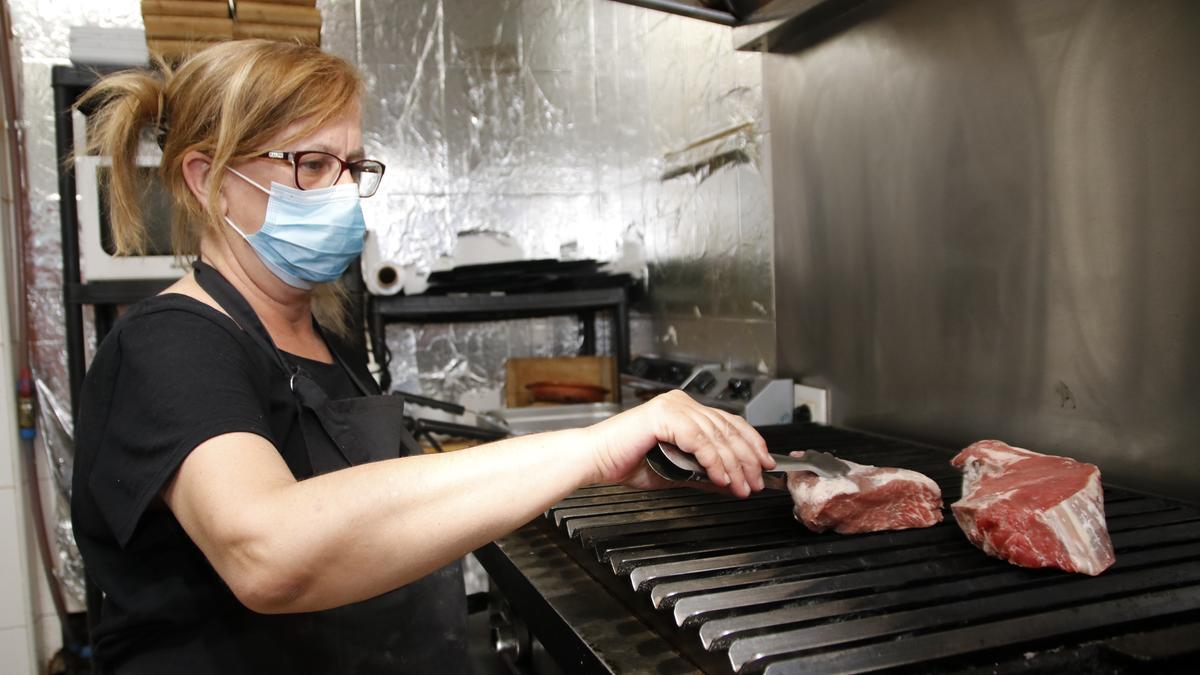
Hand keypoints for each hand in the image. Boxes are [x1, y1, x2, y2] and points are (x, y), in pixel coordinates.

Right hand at [587, 390, 775, 496]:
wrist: (595, 461)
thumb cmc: (626, 462)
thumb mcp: (676, 471)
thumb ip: (703, 474)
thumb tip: (731, 483)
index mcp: (684, 410)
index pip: (729, 422)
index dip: (751, 443)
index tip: (764, 464)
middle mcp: (681, 403)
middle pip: (728, 428)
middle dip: (747, 458)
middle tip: (756, 482)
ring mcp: (673, 406)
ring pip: (717, 435)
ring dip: (734, 464)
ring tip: (742, 486)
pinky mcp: (664, 415)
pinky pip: (699, 440)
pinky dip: (714, 461)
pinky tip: (721, 478)